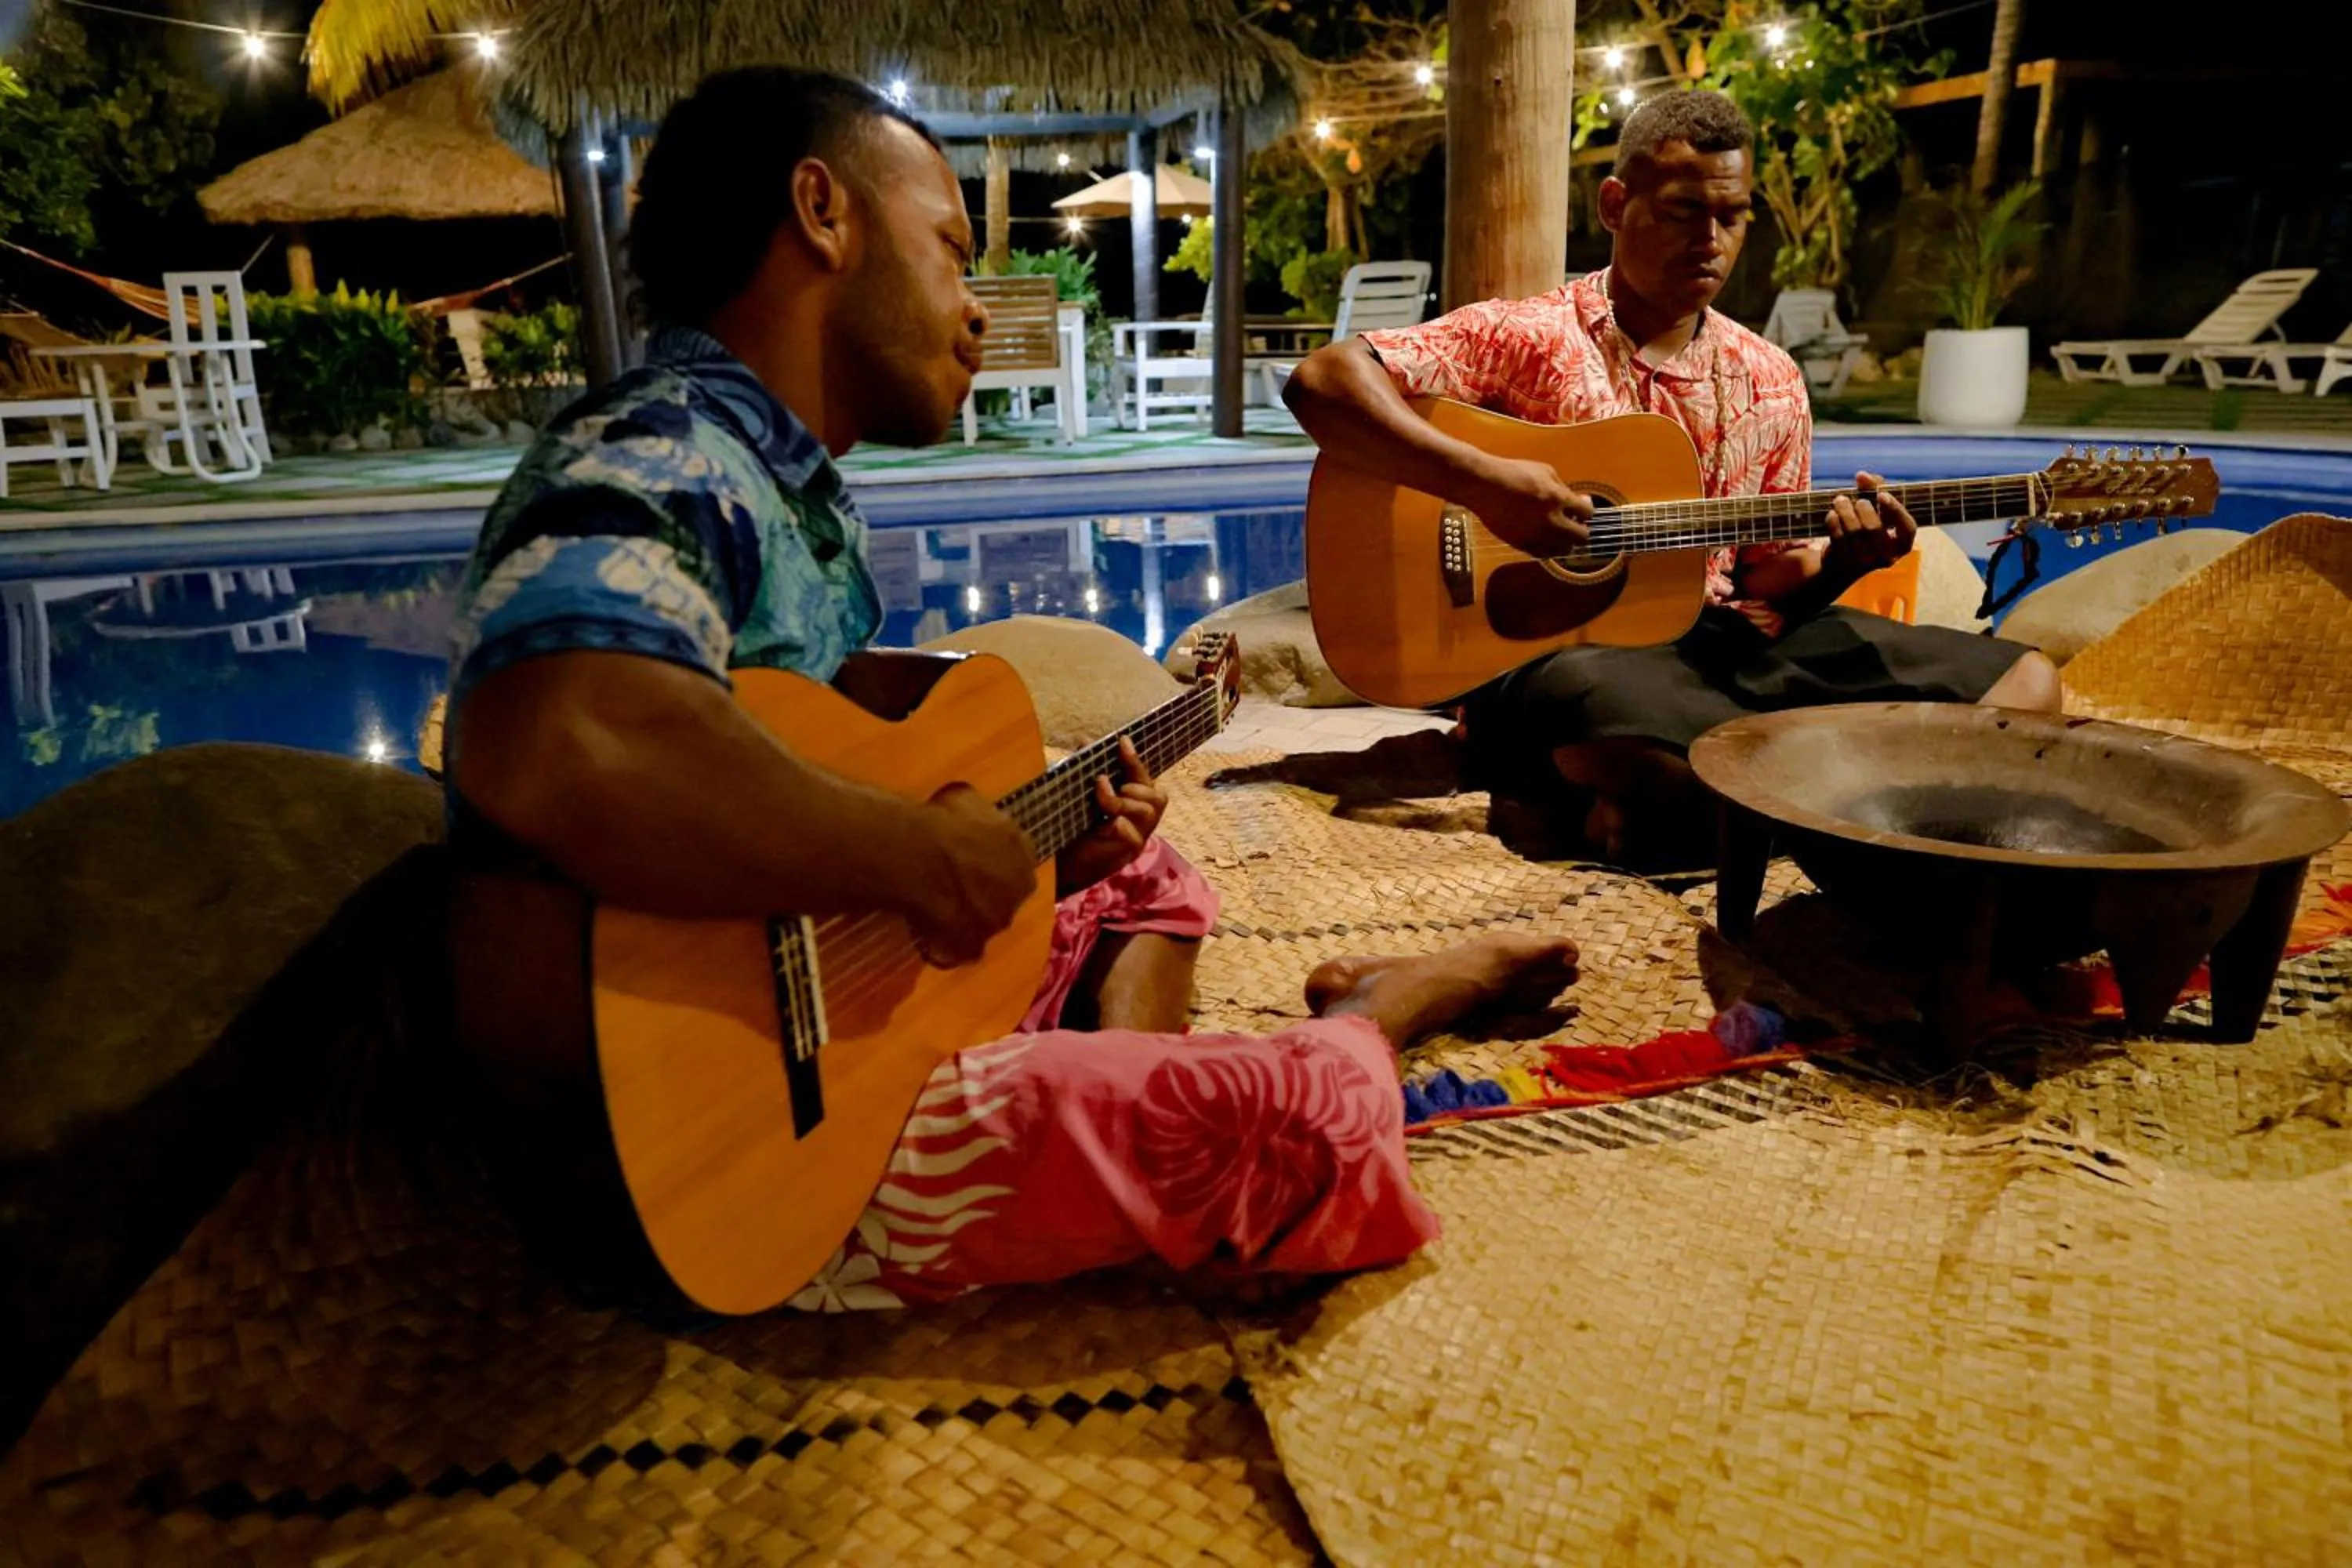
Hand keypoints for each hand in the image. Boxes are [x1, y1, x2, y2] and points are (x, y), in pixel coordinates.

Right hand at [905, 783, 1035, 967]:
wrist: (922, 857)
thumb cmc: (944, 821)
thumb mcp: (968, 800)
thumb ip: (981, 817)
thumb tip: (974, 817)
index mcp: (1022, 851)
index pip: (1016, 860)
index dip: (993, 861)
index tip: (973, 859)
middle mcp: (1018, 888)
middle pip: (1005, 893)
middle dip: (987, 891)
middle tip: (957, 884)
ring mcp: (998, 920)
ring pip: (986, 921)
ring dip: (969, 917)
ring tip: (940, 907)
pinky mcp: (974, 945)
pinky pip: (963, 947)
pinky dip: (951, 943)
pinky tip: (932, 933)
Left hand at [1056, 736, 1165, 896]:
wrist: (1060, 864)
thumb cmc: (1073, 828)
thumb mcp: (1081, 795)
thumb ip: (1087, 770)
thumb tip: (1086, 742)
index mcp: (1133, 801)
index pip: (1144, 777)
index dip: (1135, 759)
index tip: (1122, 741)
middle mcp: (1141, 819)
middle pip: (1157, 796)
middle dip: (1134, 785)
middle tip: (1104, 782)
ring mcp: (1138, 837)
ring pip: (1147, 812)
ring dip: (1122, 801)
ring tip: (1102, 801)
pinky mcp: (1129, 854)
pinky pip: (1132, 834)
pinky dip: (1116, 825)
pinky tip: (1099, 827)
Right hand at [1468, 454, 1594, 555]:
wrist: (1484, 486)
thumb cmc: (1513, 473)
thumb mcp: (1545, 471)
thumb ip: (1564, 488)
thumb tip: (1578, 501)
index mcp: (1558, 499)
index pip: (1587, 513)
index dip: (1586, 510)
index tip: (1581, 508)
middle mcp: (1550, 521)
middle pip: (1581, 537)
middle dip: (1580, 529)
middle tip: (1574, 524)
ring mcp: (1535, 535)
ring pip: (1563, 550)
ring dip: (1565, 541)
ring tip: (1559, 532)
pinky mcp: (1521, 544)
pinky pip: (1543, 554)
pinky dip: (1548, 548)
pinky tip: (1544, 538)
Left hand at [1822, 472, 1916, 577]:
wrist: (1842, 564)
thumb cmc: (1867, 528)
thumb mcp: (1877, 509)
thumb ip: (1874, 488)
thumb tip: (1862, 476)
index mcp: (1903, 543)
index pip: (1907, 527)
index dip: (1896, 510)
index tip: (1882, 494)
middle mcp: (1887, 557)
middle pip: (1873, 528)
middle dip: (1863, 507)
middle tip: (1856, 499)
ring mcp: (1865, 562)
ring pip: (1853, 531)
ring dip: (1845, 510)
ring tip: (1840, 500)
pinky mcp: (1845, 563)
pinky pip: (1838, 537)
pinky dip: (1833, 522)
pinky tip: (1832, 514)